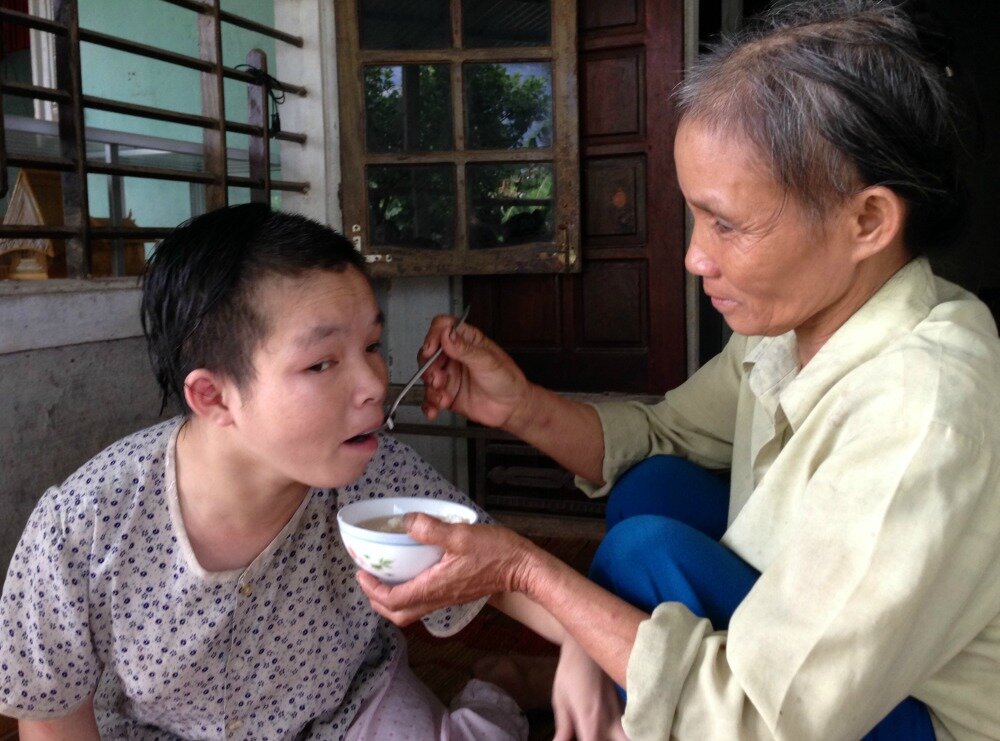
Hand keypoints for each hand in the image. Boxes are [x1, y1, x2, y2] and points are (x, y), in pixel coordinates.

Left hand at [357, 513, 537, 625]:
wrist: (522, 567)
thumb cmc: (495, 552)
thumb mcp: (461, 535)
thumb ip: (431, 529)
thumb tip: (405, 522)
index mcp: (434, 587)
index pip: (394, 600)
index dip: (372, 590)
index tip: (361, 573)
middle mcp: (438, 598)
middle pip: (399, 614)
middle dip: (378, 601)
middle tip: (368, 580)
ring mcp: (447, 598)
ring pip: (412, 610)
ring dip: (393, 599)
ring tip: (385, 577)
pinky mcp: (455, 593)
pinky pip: (425, 602)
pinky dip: (410, 593)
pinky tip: (412, 572)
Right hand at [419, 316, 532, 430]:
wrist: (512, 408)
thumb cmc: (507, 379)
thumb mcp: (487, 361)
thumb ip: (465, 349)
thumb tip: (447, 334)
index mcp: (466, 341)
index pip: (443, 327)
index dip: (433, 336)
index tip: (431, 349)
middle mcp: (455, 356)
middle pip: (429, 353)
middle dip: (429, 368)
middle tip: (438, 378)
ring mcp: (450, 375)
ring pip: (427, 377)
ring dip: (431, 389)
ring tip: (443, 397)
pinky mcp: (447, 393)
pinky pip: (430, 398)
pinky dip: (429, 404)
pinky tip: (435, 409)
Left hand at [552, 637, 627, 740]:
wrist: (586, 646)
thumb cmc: (570, 671)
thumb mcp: (561, 700)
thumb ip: (564, 728)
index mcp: (590, 719)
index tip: (582, 738)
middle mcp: (610, 718)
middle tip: (595, 735)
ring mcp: (621, 711)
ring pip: (629, 735)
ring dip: (620, 737)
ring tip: (607, 734)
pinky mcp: (626, 705)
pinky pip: (630, 725)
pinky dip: (626, 731)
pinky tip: (615, 731)